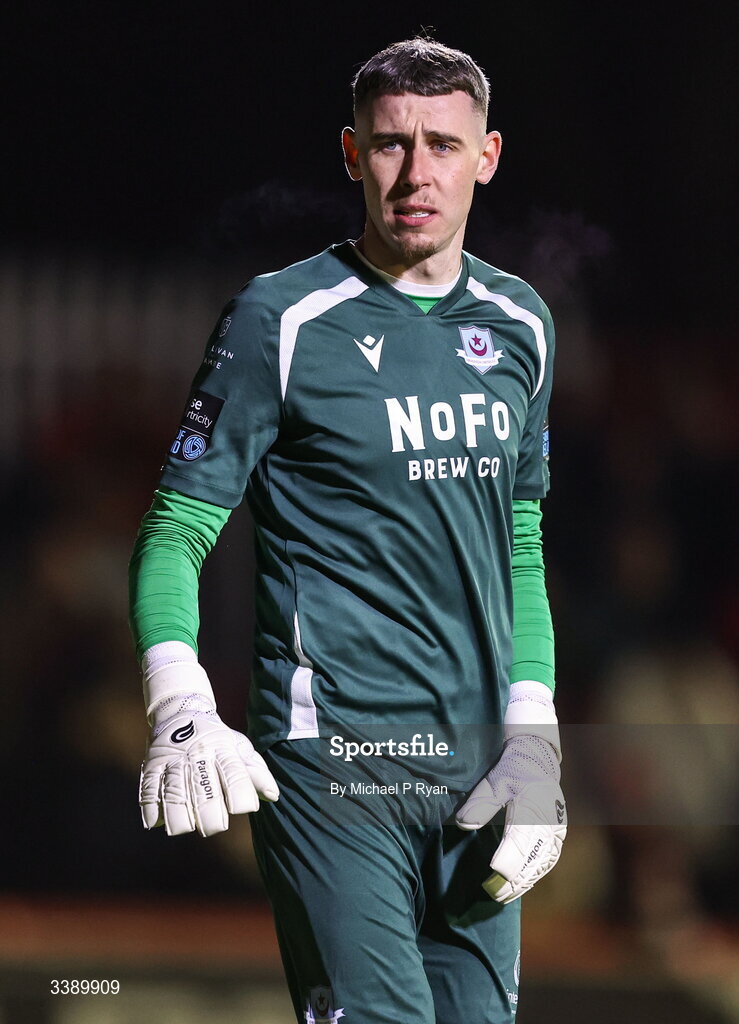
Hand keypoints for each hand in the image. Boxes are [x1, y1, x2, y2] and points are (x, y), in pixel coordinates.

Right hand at [139, 696, 278, 836]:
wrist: (181, 712)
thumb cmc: (217, 739)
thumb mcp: (239, 747)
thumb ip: (255, 772)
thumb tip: (273, 795)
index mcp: (223, 748)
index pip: (234, 773)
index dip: (240, 794)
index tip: (244, 809)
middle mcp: (197, 753)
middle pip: (202, 786)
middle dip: (208, 811)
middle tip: (215, 827)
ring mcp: (173, 759)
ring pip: (173, 791)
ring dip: (179, 814)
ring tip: (187, 827)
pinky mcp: (151, 765)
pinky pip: (149, 789)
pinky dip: (152, 808)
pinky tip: (158, 823)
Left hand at [455, 733, 565, 902]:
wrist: (538, 757)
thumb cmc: (515, 768)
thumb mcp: (495, 780)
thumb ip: (480, 803)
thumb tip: (464, 824)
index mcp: (534, 807)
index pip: (520, 841)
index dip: (508, 860)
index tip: (493, 873)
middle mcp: (549, 822)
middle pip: (532, 858)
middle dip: (514, 879)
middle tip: (493, 893)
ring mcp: (556, 830)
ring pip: (541, 863)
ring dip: (524, 881)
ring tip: (504, 895)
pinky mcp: (557, 834)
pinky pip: (548, 859)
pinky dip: (535, 874)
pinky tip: (522, 884)